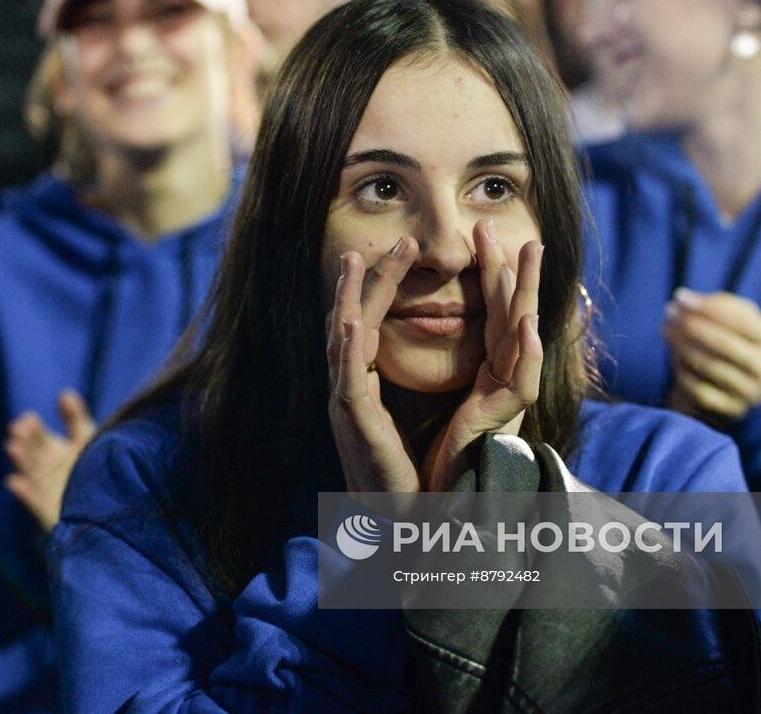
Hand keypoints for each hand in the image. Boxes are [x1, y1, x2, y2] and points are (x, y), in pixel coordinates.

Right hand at [4, 389, 96, 530]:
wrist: (116, 505)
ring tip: (13, 448)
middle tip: (18, 431)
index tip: (28, 418)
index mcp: (56, 454)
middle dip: (25, 443)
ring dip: (22, 462)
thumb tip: (64, 393)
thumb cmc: (100, 468)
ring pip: (32, 476)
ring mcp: (49, 493)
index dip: (33, 429)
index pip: (40, 439)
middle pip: (34, 455)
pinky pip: (36, 503)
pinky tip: (15, 482)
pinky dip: (25, 494)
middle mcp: (49, 472)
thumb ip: (75, 418)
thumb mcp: (88, 439)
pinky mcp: (52, 513)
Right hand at [326, 238, 423, 492]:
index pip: (372, 320)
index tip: (401, 248)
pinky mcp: (355, 427)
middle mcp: (350, 388)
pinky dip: (347, 352)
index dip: (383, 283)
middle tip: (385, 241)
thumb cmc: (409, 468)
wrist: (404, 520)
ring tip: (353, 264)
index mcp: (365, 381)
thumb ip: (406, 376)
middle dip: (367, 279)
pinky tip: (350, 325)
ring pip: (341, 343)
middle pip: (352, 320)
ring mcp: (347, 405)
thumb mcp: (409, 410)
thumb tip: (418, 344)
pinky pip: (349, 384)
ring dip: (348, 301)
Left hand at [421, 221, 543, 491]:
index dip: (493, 277)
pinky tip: (525, 324)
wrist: (441, 509)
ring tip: (529, 252)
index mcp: (487, 376)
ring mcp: (505, 401)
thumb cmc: (443, 463)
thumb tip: (439, 338)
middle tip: (516, 228)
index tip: (486, 239)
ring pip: (522, 336)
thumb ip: (453, 374)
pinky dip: (525, 352)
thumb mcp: (445, 405)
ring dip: (526, 293)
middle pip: (511, 315)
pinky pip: (519, 383)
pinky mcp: (501, 423)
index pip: (493, 316)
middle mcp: (501, 382)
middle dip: (515, 271)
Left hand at [662, 289, 760, 425]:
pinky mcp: (732, 410)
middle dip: (693, 326)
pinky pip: (701, 390)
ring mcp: (750, 392)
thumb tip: (683, 299)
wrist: (731, 386)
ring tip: (665, 328)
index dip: (709, 308)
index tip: (680, 297)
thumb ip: (714, 305)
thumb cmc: (729, 341)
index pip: (741, 320)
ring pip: (711, 367)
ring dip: (683, 345)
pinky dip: (683, 370)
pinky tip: (672, 355)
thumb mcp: (732, 319)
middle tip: (669, 313)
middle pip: (726, 345)